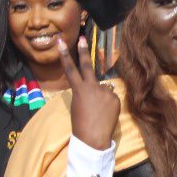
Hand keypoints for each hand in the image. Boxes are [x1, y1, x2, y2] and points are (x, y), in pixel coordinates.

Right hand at [59, 35, 119, 150]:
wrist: (93, 137)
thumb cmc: (81, 123)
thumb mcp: (78, 105)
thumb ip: (86, 92)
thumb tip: (97, 86)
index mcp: (79, 90)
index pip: (70, 69)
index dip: (65, 55)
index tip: (61, 42)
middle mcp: (92, 87)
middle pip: (87, 66)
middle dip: (83, 52)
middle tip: (82, 38)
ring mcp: (105, 91)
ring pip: (103, 89)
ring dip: (101, 97)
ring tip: (98, 112)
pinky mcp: (115, 98)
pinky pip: (111, 97)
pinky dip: (109, 104)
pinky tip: (105, 114)